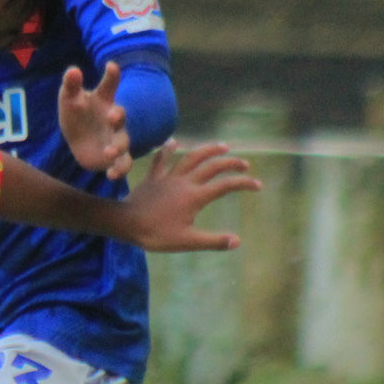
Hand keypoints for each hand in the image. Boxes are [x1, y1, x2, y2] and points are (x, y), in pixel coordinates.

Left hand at [57, 62, 131, 179]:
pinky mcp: (114, 158)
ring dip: (118, 147)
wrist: (78, 138)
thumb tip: (73, 70)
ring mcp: (115, 138)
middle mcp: (113, 119)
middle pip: (120, 116)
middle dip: (118, 116)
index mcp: (103, 100)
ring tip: (109, 151)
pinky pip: (122, 165)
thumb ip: (71, 85)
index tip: (110, 66)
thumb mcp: (69, 99)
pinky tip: (111, 175)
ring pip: (123, 142)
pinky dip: (119, 170)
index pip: (109, 86)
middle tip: (113, 115)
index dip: (111, 76)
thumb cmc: (76, 113)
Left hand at [120, 141, 259, 251]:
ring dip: (207, 150)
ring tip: (221, 146)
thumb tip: (237, 241)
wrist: (126, 223)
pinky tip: (173, 142)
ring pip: (191, 158)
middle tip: (244, 164)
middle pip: (212, 166)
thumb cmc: (156, 234)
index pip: (225, 186)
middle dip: (231, 163)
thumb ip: (213, 241)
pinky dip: (168, 150)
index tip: (257, 185)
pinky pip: (161, 160)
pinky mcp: (153, 178)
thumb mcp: (187, 242)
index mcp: (195, 197)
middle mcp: (184, 182)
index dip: (243, 184)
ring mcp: (168, 178)